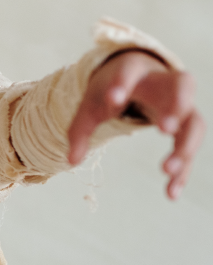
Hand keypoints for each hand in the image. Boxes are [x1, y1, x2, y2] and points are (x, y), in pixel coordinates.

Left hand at [67, 50, 203, 198]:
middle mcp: (165, 83)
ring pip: (194, 122)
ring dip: (184, 146)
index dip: (122, 83)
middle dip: (175, 106)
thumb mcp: (91, 104)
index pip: (129, 72)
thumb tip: (71, 161)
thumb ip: (79, 130)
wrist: (137, 77)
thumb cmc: (111, 91)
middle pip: (181, 86)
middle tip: (166, 129)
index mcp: (134, 71)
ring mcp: (181, 105)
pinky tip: (171, 193)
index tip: (114, 100)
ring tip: (166, 170)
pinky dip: (183, 170)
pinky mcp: (186, 126)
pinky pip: (191, 147)